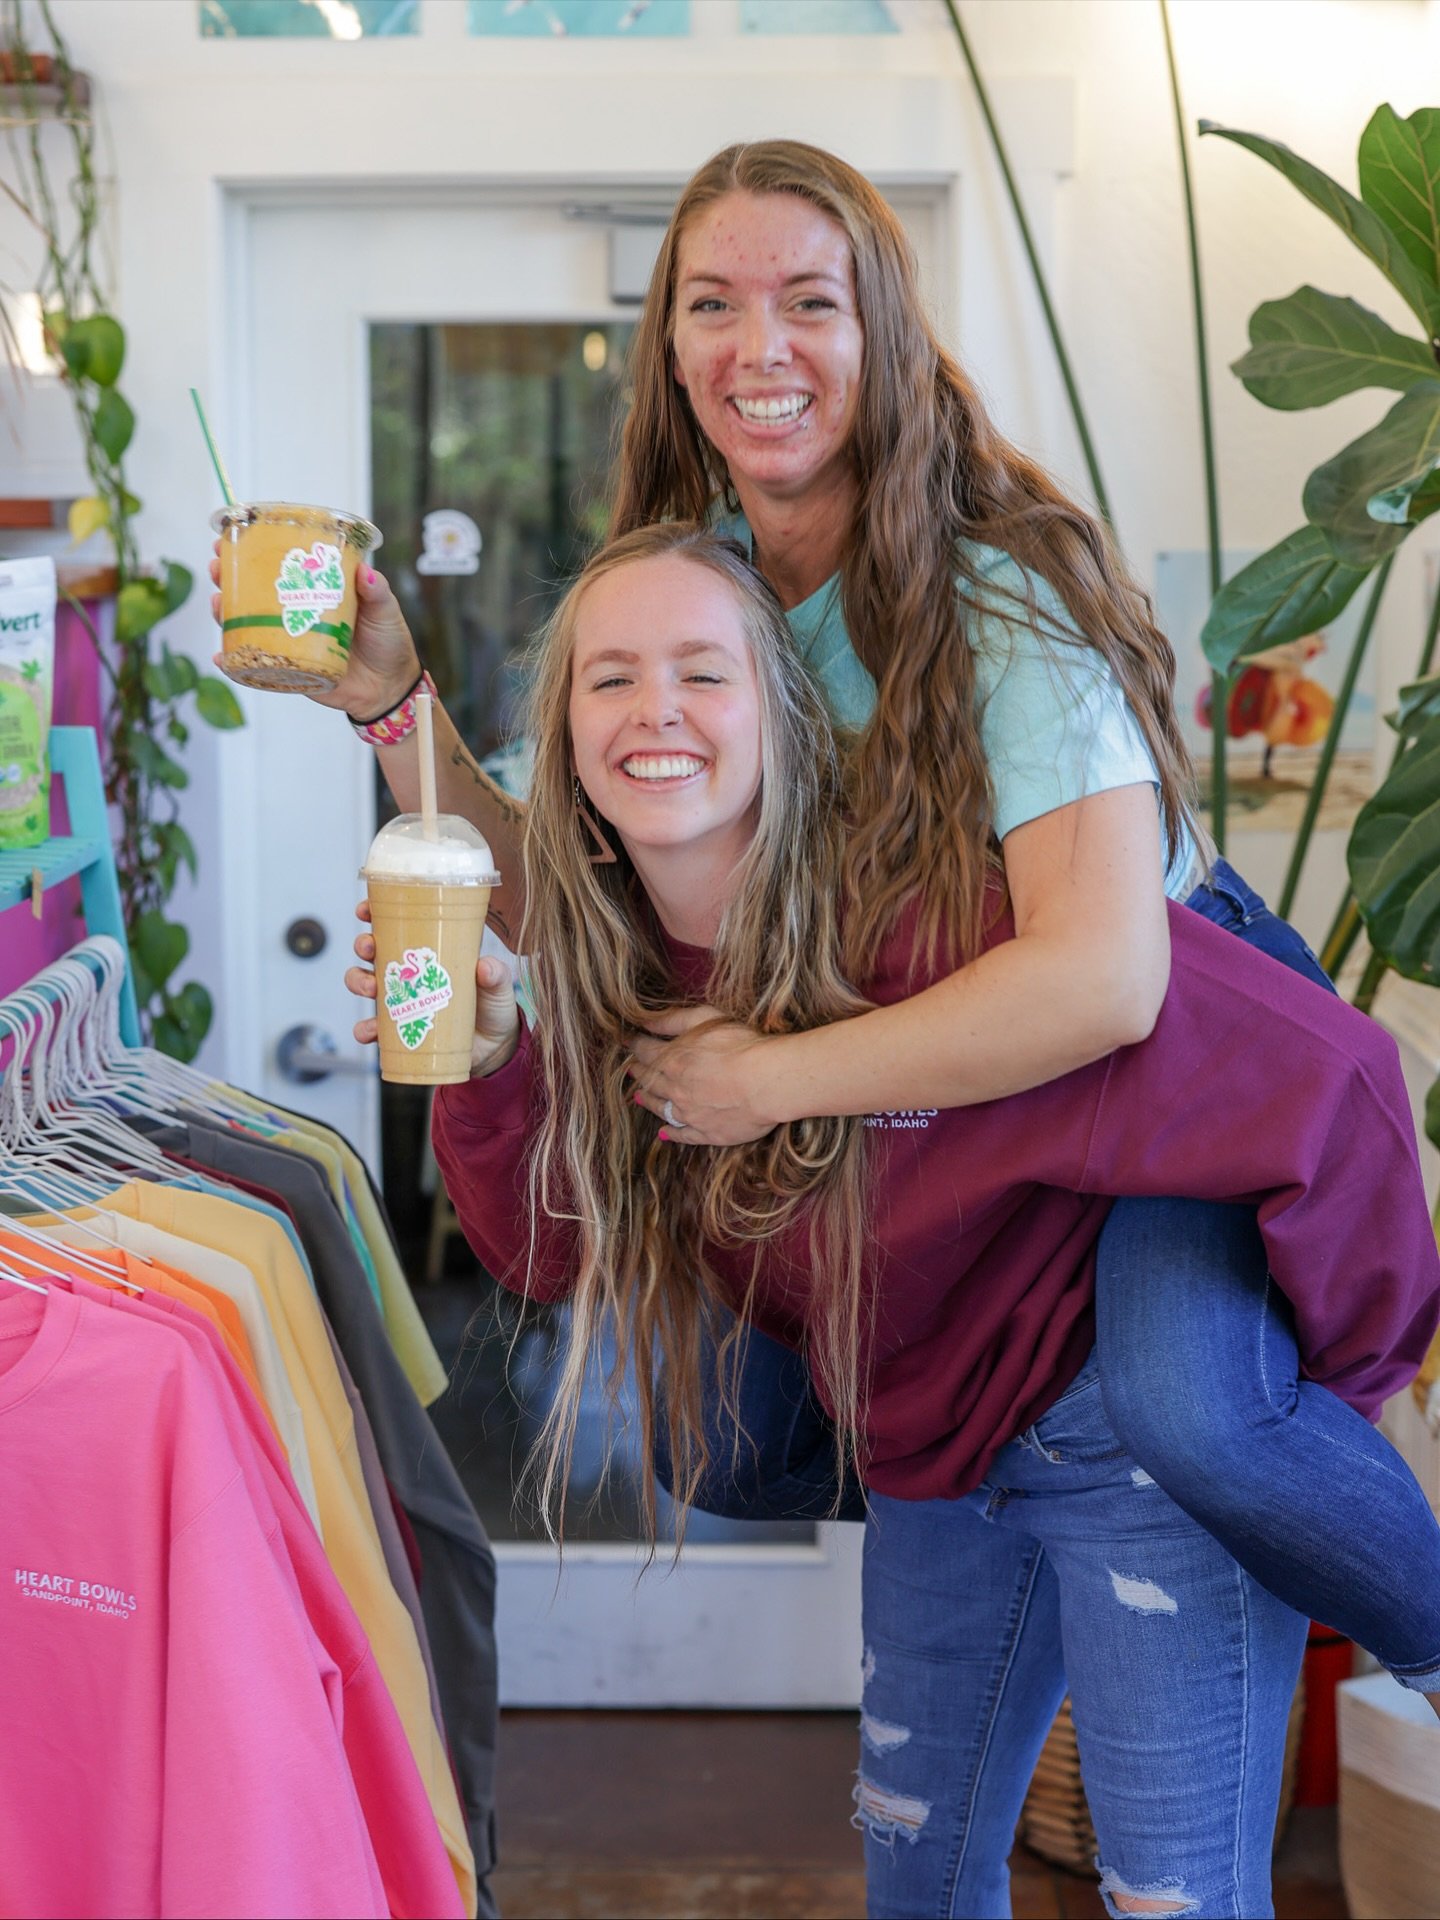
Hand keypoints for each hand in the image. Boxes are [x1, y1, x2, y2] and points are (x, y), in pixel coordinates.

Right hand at [210, 542, 421, 721]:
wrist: (390, 688)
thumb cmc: (388, 643)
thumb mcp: (385, 611)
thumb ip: (377, 592)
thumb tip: (365, 572)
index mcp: (315, 592)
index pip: (279, 566)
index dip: (252, 552)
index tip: (233, 536)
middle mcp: (296, 614)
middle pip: (253, 593)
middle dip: (229, 578)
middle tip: (218, 568)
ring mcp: (290, 643)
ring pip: (248, 626)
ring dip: (225, 615)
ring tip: (218, 603)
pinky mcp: (290, 671)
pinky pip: (256, 667)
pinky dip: (234, 664)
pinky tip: (221, 657)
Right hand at [346, 901, 520, 1076]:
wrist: (493, 1046)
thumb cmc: (492, 1005)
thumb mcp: (498, 984)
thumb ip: (495, 974)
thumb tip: (484, 966)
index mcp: (427, 951)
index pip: (395, 925)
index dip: (374, 913)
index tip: (366, 910)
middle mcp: (408, 972)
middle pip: (372, 951)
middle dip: (363, 945)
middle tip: (370, 948)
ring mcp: (400, 1000)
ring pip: (365, 984)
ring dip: (359, 982)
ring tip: (372, 989)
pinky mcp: (398, 1030)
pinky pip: (372, 1028)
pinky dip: (365, 1028)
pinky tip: (370, 1030)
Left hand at [626, 1007, 784, 1146]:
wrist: (767, 1082)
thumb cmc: (741, 1045)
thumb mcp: (706, 1019)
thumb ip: (673, 1020)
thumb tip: (645, 1022)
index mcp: (674, 1059)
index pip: (646, 1050)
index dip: (635, 1045)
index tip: (628, 1041)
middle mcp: (676, 1089)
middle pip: (650, 1080)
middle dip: (638, 1072)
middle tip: (631, 1069)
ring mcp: (690, 1114)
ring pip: (661, 1108)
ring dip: (648, 1101)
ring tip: (638, 1097)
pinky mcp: (707, 1132)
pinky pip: (682, 1135)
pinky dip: (671, 1133)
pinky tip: (663, 1133)